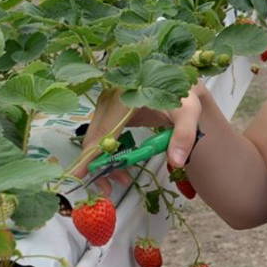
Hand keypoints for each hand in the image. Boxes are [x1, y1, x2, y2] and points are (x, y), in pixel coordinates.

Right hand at [73, 84, 208, 194]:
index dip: (90, 156)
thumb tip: (176, 162)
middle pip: (94, 137)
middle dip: (98, 165)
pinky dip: (109, 151)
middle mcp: (110, 98)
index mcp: (124, 98)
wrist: (180, 77)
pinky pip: (104, 133)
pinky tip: (121, 164)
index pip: (102, 132)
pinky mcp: (112, 108)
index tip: (77, 176)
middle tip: (109, 189)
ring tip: (123, 180)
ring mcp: (108, 103)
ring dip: (105, 160)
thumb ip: (183, 135)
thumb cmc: (182, 93)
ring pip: (97, 137)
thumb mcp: (189, 111)